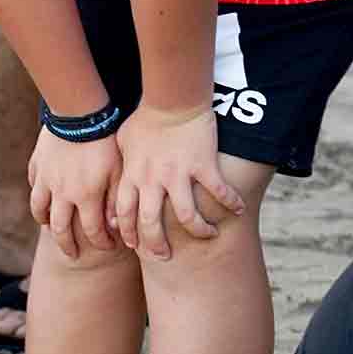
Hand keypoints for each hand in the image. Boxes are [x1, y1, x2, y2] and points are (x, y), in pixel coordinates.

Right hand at [28, 128, 120, 259]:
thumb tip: (113, 226)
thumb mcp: (118, 170)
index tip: (109, 247)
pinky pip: (34, 185)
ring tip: (51, 228)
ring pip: (39, 209)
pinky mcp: (38, 164)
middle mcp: (62, 194)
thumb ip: (114, 200)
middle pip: (60, 229)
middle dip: (68, 245)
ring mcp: (46, 179)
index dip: (102, 243)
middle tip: (74, 254)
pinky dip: (38, 195)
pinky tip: (43, 197)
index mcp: (85, 197)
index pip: (93, 231)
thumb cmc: (105, 140)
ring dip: (45, 222)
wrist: (79, 111)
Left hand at [112, 105, 243, 260]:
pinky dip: (230, 203)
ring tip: (209, 236)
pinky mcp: (202, 165)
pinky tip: (238, 210)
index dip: (130, 235)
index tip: (138, 246)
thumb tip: (114, 184)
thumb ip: (121, 167)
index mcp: (134, 176)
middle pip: (151, 225)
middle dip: (157, 246)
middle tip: (165, 256)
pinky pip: (218, 191)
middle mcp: (154, 180)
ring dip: (198, 231)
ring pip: (186, 217)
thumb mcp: (123, 142)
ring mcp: (179, 174)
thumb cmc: (146, 117)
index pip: (125, 215)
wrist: (173, 97)